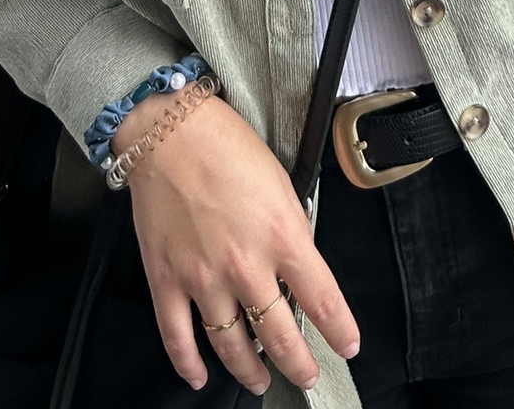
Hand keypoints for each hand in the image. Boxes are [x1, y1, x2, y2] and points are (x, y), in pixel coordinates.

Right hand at [120, 93, 360, 396]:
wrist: (169, 132)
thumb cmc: (226, 145)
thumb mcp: (281, 182)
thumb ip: (290, 230)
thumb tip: (295, 266)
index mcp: (282, 235)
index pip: (322, 299)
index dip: (339, 331)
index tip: (347, 346)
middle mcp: (245, 265)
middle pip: (279, 335)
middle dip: (297, 364)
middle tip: (306, 376)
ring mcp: (203, 277)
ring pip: (232, 346)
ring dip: (250, 370)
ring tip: (261, 381)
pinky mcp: (166, 280)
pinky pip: (178, 337)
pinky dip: (189, 364)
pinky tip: (200, 377)